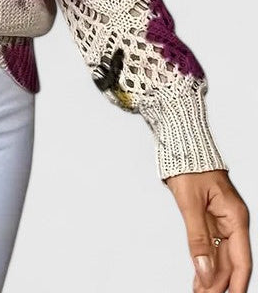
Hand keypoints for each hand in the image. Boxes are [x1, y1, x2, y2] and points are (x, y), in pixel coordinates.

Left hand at [165, 169, 251, 291]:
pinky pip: (211, 244)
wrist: (182, 145)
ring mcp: (222, 219)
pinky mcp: (210, 216)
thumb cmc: (188, 165)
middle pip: (230, 261)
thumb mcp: (190, 202)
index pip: (241, 259)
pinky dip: (206, 262)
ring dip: (212, 276)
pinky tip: (199, 277)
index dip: (236, 283)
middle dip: (220, 284)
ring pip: (220, 255)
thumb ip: (197, 237)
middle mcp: (232, 221)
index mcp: (235, 217)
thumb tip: (204, 270)